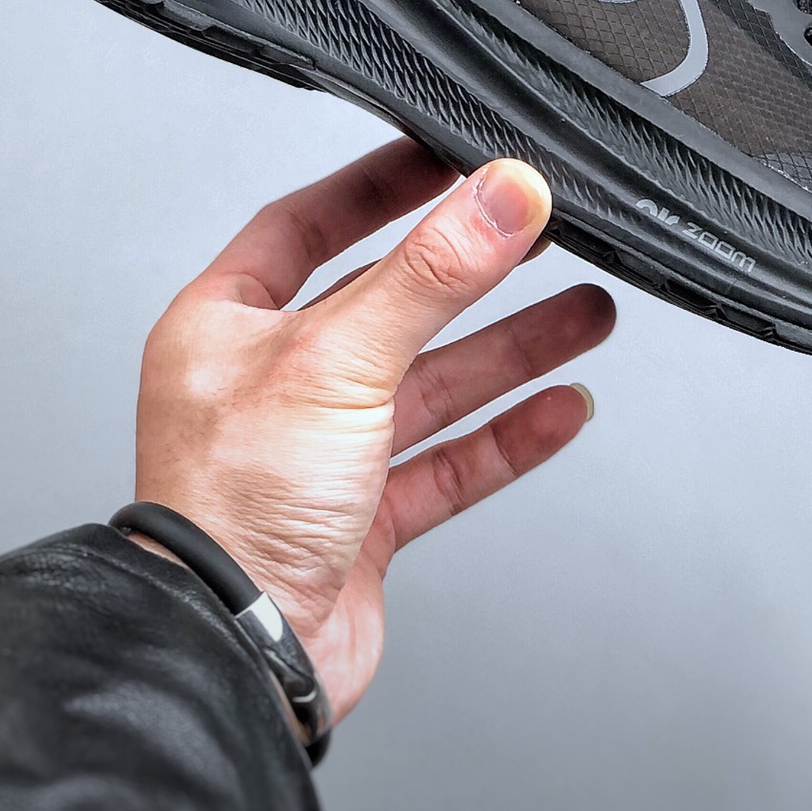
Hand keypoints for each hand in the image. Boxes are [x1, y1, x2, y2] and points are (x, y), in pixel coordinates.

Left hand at [134, 139, 614, 719]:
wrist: (233, 656)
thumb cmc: (229, 510)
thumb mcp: (338, 358)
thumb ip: (430, 275)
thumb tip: (499, 196)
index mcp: (226, 325)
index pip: (309, 224)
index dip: (380, 187)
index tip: (445, 154)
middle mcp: (269, 383)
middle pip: (388, 302)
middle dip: (472, 271)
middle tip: (537, 230)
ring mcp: (318, 453)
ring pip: (431, 382)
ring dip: (510, 349)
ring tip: (584, 312)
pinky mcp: (361, 520)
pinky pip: (449, 462)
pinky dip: (508, 436)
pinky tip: (561, 410)